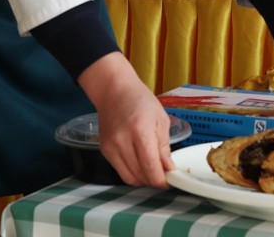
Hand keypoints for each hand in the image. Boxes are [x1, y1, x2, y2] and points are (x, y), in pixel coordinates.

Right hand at [77, 52, 175, 187]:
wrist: (114, 91)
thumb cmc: (141, 101)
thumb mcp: (161, 119)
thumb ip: (164, 147)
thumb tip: (168, 168)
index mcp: (140, 131)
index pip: (150, 166)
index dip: (161, 180)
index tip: (169, 181)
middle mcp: (123, 141)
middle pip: (140, 175)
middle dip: (154, 181)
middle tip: (164, 176)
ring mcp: (111, 147)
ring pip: (129, 177)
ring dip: (143, 180)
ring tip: (153, 173)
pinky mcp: (104, 151)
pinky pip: (120, 171)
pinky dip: (133, 173)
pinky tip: (141, 166)